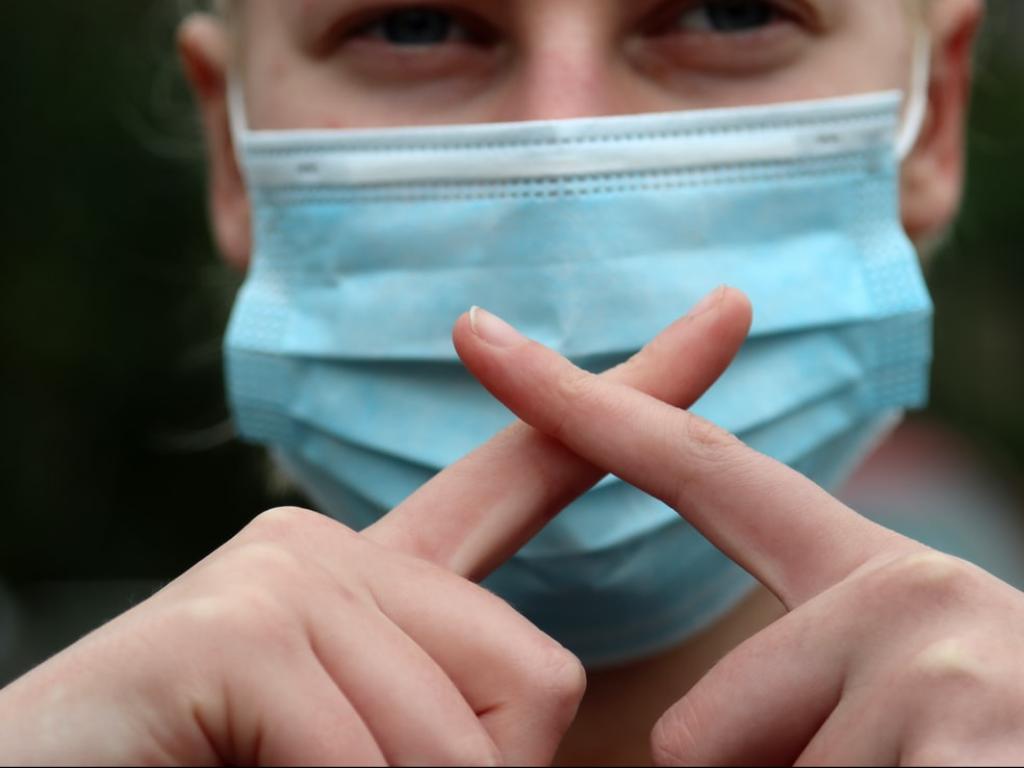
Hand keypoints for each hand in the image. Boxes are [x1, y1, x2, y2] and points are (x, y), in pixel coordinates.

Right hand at [0, 288, 752, 766]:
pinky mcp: (237, 622)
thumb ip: (458, 714)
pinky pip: (371, 755)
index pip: (532, 474)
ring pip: (465, 733)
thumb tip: (535, 721)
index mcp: (382, 577)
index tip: (729, 315)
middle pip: (535, 675)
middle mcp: (337, 545)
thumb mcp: (366, 745)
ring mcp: (287, 569)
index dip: (636, 400)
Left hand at [457, 298, 1023, 766]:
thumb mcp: (893, 707)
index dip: (578, 401)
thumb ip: (788, 686)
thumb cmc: (987, 749)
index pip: (697, 472)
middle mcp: (910, 597)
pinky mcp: (971, 752)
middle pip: (701, 737)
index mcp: (875, 582)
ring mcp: (947, 674)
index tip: (475, 333)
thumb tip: (686, 740)